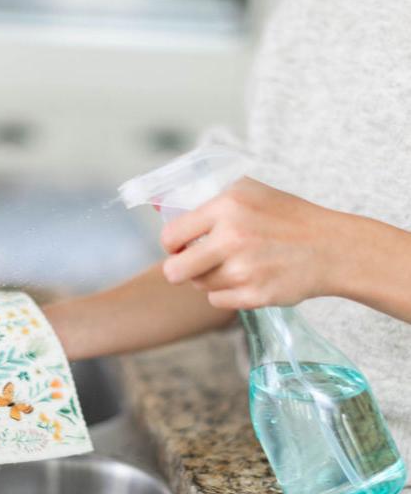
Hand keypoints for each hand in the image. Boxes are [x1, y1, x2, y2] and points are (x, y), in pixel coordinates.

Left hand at [160, 178, 349, 309]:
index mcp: (227, 206)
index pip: (171, 236)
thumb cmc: (286, 219)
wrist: (331, 248)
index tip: (178, 248)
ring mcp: (244, 269)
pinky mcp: (255, 294)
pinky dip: (227, 294)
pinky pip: (218, 301)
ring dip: (209, 279)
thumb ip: (208, 202)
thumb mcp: (249, 192)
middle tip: (190, 267)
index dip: (170, 246)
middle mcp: (232, 237)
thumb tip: (162, 207)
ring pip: (199, 285)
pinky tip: (246, 279)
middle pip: (174, 271)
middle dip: (178, 271)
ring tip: (234, 265)